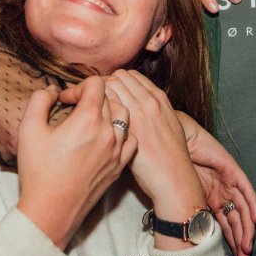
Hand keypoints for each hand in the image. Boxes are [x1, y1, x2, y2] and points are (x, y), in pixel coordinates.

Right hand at [17, 77, 135, 249]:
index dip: (78, 86)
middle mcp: (107, 132)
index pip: (96, 84)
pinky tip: (106, 136)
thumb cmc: (38, 171)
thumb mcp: (29, 129)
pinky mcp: (119, 166)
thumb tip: (52, 90)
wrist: (51, 210)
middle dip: (90, 97)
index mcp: (87, 120)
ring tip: (91, 119)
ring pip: (124, 115)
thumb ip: (40, 100)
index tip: (65, 100)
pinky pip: (131, 139)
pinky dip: (122, 131)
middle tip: (73, 109)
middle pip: (109, 98)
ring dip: (109, 111)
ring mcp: (116, 150)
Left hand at [94, 72, 205, 221]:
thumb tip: (134, 105)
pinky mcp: (128, 132)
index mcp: (158, 99)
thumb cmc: (171, 157)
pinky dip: (92, 109)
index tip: (101, 90)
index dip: (112, 80)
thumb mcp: (169, 125)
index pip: (128, 75)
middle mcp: (148, 102)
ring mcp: (138, 115)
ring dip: (93, 94)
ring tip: (81, 106)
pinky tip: (84, 121)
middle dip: (99, 84)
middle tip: (84, 96)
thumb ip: (152, 111)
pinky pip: (105, 108)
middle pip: (116, 78)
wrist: (175, 180)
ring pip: (109, 88)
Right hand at [175, 111, 255, 255]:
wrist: (168, 144)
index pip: (224, 228)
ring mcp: (226, 183)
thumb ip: (190, 219)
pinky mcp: (231, 170)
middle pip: (236, 223)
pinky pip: (246, 190)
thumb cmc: (168, 172)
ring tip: (247, 248)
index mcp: (208, 203)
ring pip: (242, 210)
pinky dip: (251, 204)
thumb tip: (191, 247)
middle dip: (241, 244)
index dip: (230, 246)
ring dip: (246, 230)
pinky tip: (254, 220)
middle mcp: (220, 195)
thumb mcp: (180, 203)